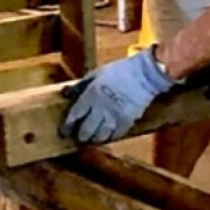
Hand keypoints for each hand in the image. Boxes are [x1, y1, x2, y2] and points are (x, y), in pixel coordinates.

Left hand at [59, 47, 176, 143]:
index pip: (75, 115)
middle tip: (79, 136)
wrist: (145, 74)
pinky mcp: (127, 121)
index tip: (64, 131)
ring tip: (92, 138)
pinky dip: (109, 137)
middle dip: (81, 136)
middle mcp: (101, 108)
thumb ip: (81, 85)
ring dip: (94, 139)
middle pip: (86, 130)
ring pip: (100, 136)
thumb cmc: (119, 71)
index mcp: (91, 94)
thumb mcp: (96, 73)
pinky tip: (106, 136)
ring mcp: (114, 116)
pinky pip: (115, 135)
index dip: (68, 126)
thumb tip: (65, 93)